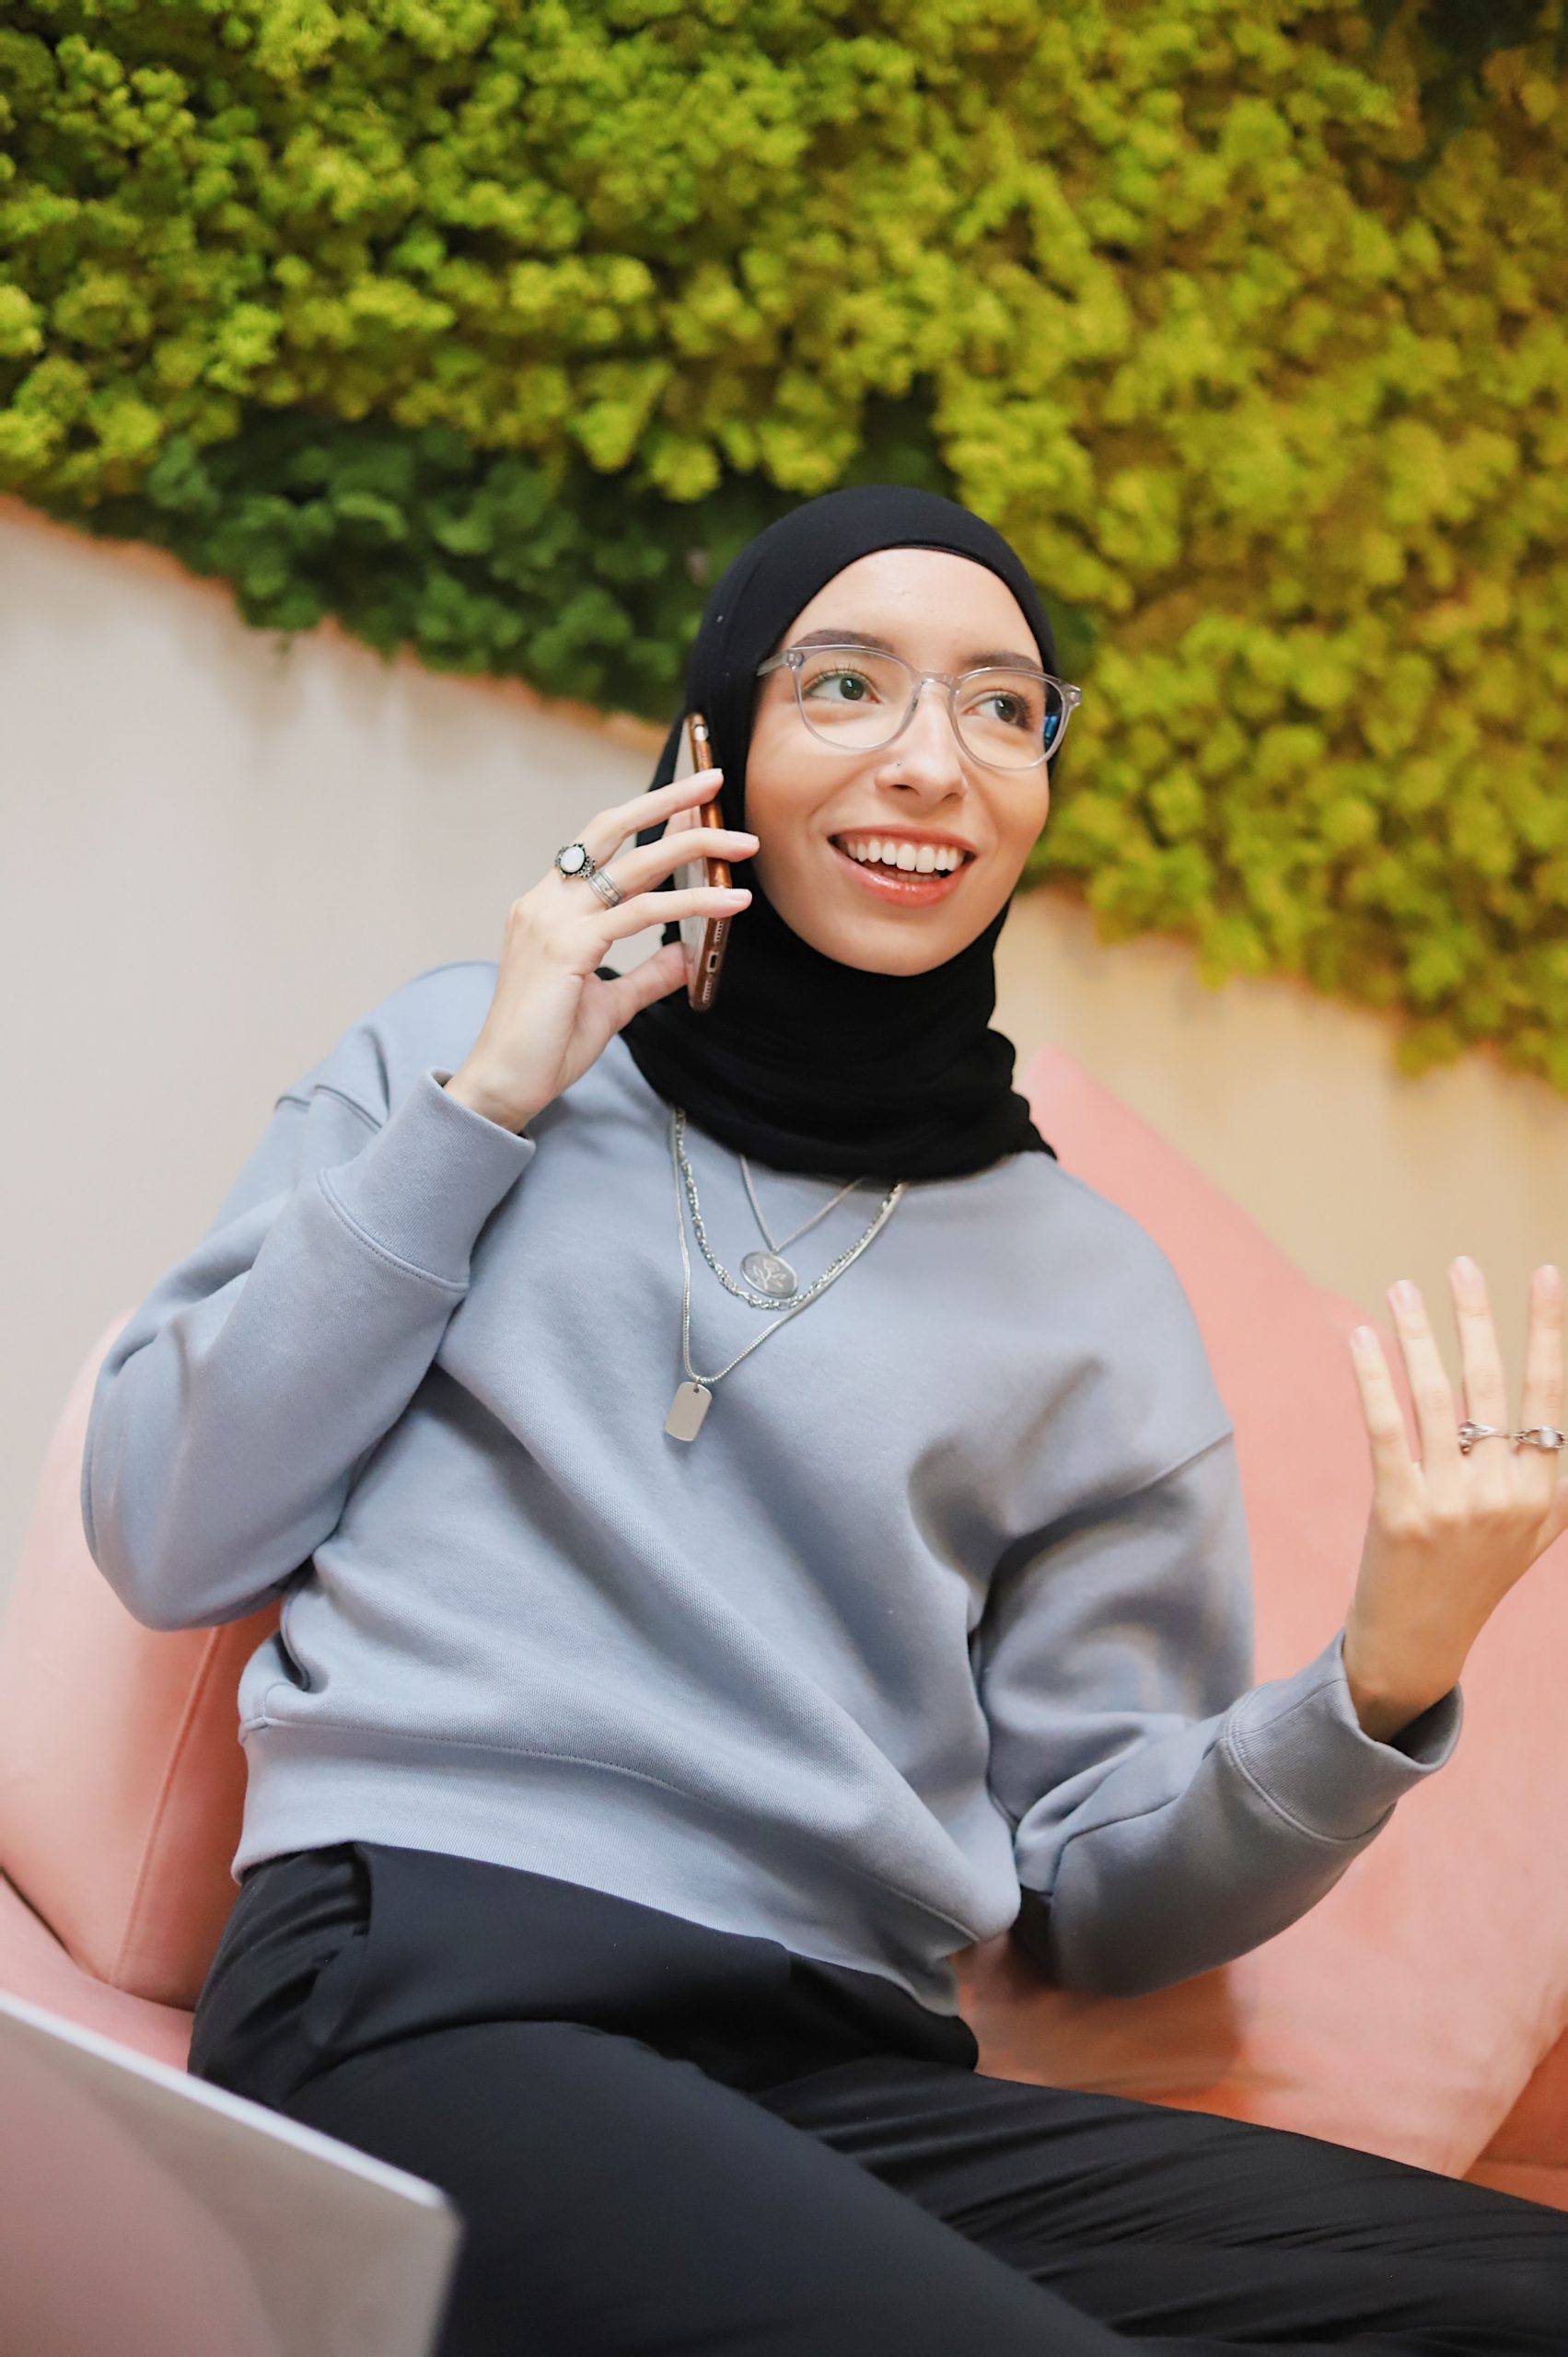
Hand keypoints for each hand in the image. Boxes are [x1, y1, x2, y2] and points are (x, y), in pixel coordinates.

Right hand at [444, 767, 755, 1131]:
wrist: (505, 1084)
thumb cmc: (546, 1045)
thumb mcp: (610, 1003)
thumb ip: (646, 974)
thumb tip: (686, 955)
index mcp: (548, 907)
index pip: (601, 844)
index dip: (647, 816)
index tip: (691, 799)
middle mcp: (546, 903)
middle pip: (610, 828)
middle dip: (665, 799)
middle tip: (712, 779)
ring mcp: (553, 921)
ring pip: (634, 865)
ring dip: (696, 846)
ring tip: (743, 842)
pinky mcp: (568, 947)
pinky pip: (643, 914)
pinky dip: (692, 904)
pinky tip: (729, 903)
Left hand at [1342, 1260, 1567, 1741]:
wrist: (1420, 1645)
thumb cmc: (1472, 1574)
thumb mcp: (1530, 1527)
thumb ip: (1543, 1468)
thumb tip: (1552, 1412)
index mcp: (1545, 1491)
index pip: (1551, 1394)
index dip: (1548, 1330)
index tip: (1546, 1274)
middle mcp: (1507, 1494)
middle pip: (1491, 1383)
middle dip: (1475, 1316)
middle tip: (1459, 1265)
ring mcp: (1454, 1504)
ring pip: (1437, 1397)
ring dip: (1418, 1335)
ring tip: (1401, 1289)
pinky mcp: (1401, 1512)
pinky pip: (1388, 1428)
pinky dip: (1375, 1378)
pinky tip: (1361, 1338)